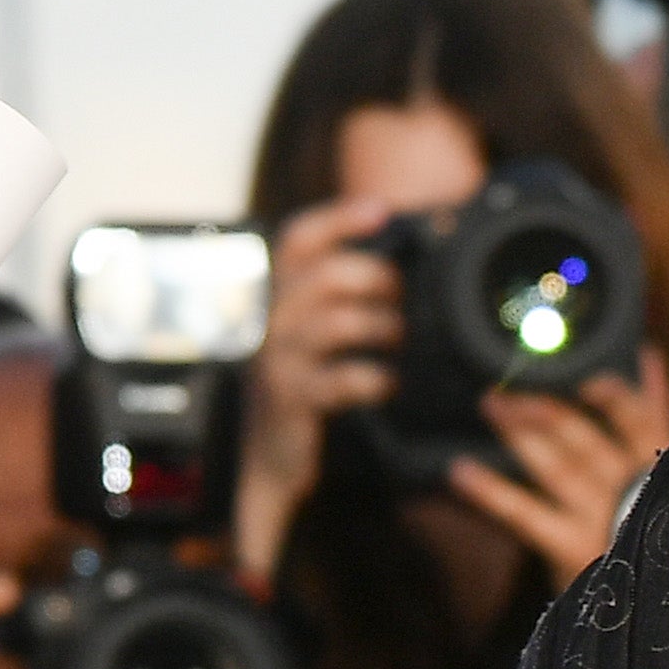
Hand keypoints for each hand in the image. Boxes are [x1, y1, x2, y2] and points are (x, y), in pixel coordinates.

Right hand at [230, 194, 406, 573]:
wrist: (265, 458)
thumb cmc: (302, 386)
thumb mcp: (311, 336)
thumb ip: (340, 299)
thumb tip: (403, 266)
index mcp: (279, 296)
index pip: (299, 240)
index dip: (338, 218)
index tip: (382, 210)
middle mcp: (273, 320)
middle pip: (324, 275)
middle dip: (376, 277)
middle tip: (402, 296)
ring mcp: (280, 360)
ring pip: (335, 322)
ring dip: (382, 326)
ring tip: (400, 338)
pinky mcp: (294, 398)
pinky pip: (341, 379)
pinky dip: (376, 378)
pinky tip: (388, 383)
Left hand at [444, 362, 668, 588]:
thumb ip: (659, 422)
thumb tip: (648, 357)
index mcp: (663, 472)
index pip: (643, 417)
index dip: (615, 391)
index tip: (589, 373)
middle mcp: (633, 491)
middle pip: (585, 437)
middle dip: (546, 406)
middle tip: (510, 383)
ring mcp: (602, 520)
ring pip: (557, 465)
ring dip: (520, 434)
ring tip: (489, 406)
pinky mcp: (573, 549)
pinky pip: (524, 514)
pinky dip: (490, 491)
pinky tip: (459, 471)